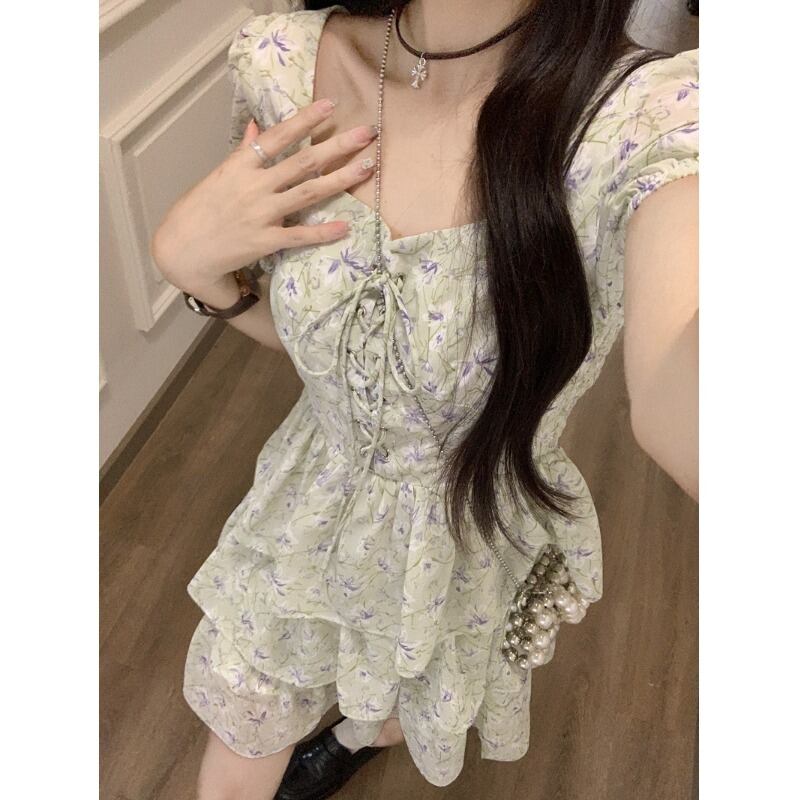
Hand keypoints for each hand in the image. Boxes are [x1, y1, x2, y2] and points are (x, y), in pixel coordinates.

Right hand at [149, 97, 376, 288]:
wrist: (182, 250)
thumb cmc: (199, 210)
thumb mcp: (218, 175)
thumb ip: (242, 152)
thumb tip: (255, 125)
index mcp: (241, 165)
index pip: (278, 136)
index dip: (305, 119)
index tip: (331, 104)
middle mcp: (254, 186)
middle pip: (303, 162)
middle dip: (338, 145)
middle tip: (368, 133)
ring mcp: (262, 214)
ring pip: (309, 193)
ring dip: (341, 178)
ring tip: (368, 166)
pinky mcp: (265, 241)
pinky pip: (300, 235)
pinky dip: (323, 232)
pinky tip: (345, 226)